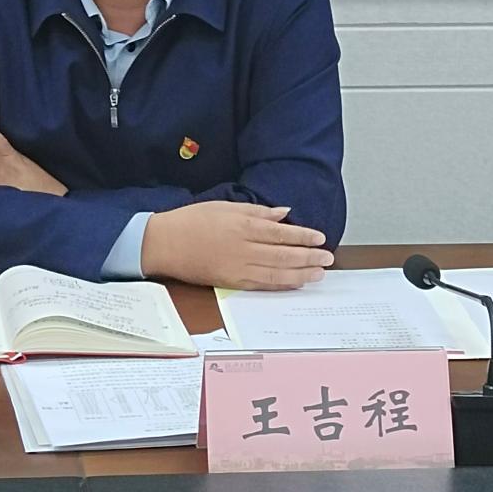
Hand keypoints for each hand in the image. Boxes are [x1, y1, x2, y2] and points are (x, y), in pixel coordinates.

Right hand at [140, 202, 332, 289]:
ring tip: (319, 274)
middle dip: (308, 257)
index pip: (281, 233)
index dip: (303, 236)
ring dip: (300, 274)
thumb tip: (284, 214)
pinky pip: (261, 285)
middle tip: (328, 258)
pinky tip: (295, 283)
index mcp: (242, 226)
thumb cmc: (193, 220)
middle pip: (283, 255)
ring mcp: (238, 268)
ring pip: (276, 273)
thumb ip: (257, 211)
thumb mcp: (225, 206)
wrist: (165, 244)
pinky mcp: (231, 282)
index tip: (320, 237)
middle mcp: (243, 249)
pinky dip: (280, 284)